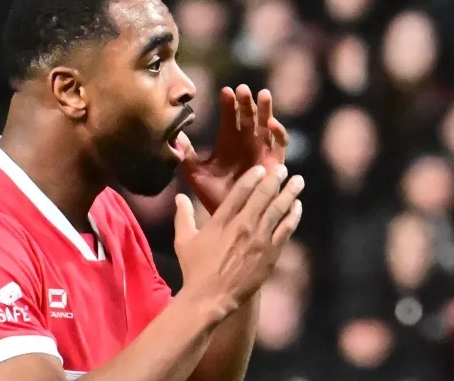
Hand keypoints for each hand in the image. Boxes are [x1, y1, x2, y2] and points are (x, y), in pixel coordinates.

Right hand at [174, 164, 304, 314]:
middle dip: (274, 180)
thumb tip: (179, 197)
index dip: (252, 177)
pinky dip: (292, 217)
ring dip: (289, 193)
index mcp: (222, 221)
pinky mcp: (270, 254)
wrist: (211, 298)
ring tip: (298, 181)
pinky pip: (285, 230)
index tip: (261, 168)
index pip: (240, 192)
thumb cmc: (195, 270)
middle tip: (283, 169)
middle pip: (263, 196)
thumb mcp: (184, 241)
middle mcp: (243, 226)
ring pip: (278, 210)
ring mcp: (259, 240)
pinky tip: (297, 207)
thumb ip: (183, 216)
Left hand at [179, 86, 289, 212]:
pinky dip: (278, 132)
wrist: (230, 217)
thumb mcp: (195, 173)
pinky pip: (280, 144)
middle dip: (246, 102)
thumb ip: (185, 154)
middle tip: (243, 89)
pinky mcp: (275, 162)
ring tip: (263, 95)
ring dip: (265, 110)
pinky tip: (271, 124)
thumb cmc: (211, 196)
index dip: (228, 104)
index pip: (228, 116)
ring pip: (265, 124)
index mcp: (227, 141)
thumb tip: (173, 136)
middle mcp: (245, 141)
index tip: (225, 91)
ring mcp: (261, 150)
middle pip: (248, 116)